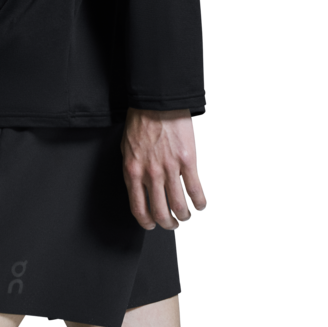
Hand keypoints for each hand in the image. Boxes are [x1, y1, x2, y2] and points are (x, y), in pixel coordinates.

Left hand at [121, 107, 207, 230]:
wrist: (157, 102)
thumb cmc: (141, 121)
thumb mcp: (127, 148)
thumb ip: (134, 170)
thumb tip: (139, 188)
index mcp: (133, 171)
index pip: (138, 208)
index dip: (147, 222)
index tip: (152, 224)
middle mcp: (151, 174)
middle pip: (161, 213)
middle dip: (168, 224)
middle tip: (174, 223)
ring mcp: (170, 169)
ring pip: (179, 207)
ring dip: (185, 216)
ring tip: (187, 214)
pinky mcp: (188, 161)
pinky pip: (196, 191)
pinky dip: (200, 203)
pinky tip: (201, 204)